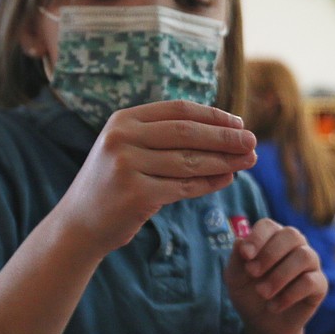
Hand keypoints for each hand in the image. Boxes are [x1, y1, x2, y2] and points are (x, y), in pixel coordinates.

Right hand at [54, 100, 256, 255]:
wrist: (81, 223)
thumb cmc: (115, 184)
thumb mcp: (131, 149)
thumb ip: (166, 138)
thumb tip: (226, 132)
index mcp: (124, 120)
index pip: (178, 110)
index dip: (213, 116)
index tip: (239, 124)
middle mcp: (122, 138)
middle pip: (187, 133)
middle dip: (225, 137)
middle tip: (253, 142)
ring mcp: (127, 166)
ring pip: (190, 161)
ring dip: (225, 161)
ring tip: (249, 161)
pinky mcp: (136, 195)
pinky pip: (184, 187)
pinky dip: (210, 183)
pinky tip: (228, 178)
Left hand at [225, 218, 326, 333]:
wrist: (262, 324)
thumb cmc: (249, 294)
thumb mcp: (235, 278)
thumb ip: (237, 259)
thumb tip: (240, 240)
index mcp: (272, 238)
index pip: (269, 226)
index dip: (258, 237)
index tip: (246, 255)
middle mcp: (295, 246)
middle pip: (292, 235)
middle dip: (270, 254)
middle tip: (253, 274)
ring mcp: (310, 264)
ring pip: (305, 256)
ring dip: (280, 276)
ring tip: (263, 293)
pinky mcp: (319, 285)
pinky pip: (311, 281)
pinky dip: (290, 295)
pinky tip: (274, 306)